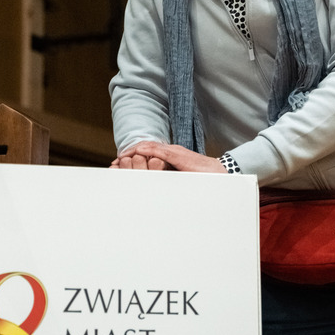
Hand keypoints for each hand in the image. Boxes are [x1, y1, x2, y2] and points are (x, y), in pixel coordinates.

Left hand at [110, 141, 226, 172]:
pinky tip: (137, 152)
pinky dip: (147, 151)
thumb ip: (168, 178)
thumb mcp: (180, 178)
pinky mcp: (179, 156)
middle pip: (145, 148)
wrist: (220, 174)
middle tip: (115, 163)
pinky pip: (160, 151)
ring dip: (134, 151)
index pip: (148, 153)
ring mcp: (175, 152)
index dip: (133, 157)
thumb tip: (155, 187)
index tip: (119, 165)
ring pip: (150, 147)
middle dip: (128, 154)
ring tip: (121, 157)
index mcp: (170, 157)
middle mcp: (171, 152)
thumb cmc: (202, 178)